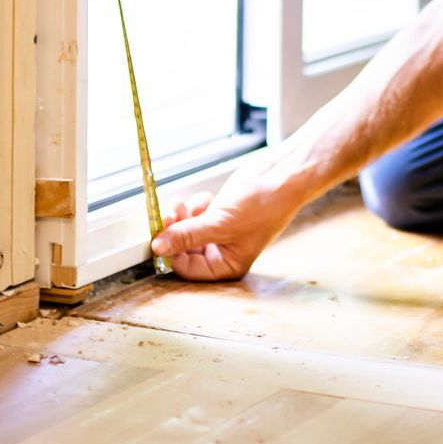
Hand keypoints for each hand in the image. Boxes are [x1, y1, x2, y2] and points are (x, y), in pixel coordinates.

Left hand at [150, 169, 299, 280]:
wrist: (283, 176)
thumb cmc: (263, 205)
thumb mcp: (220, 224)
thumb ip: (187, 236)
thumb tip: (159, 247)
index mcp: (228, 265)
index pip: (188, 268)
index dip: (172, 252)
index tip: (159, 233)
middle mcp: (224, 253)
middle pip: (185, 249)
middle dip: (176, 230)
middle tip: (168, 213)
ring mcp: (223, 233)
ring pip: (189, 230)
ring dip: (184, 216)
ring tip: (186, 204)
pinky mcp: (222, 214)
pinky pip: (198, 216)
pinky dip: (195, 206)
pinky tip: (205, 198)